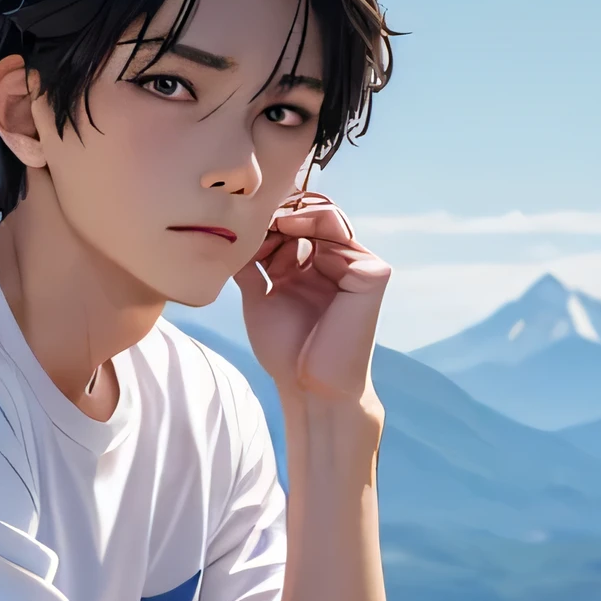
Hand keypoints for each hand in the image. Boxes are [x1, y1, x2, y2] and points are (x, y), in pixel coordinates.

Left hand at [234, 191, 390, 408]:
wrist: (310, 387)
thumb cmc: (286, 353)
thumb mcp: (259, 299)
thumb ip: (250, 266)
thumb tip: (231, 233)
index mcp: (312, 271)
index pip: (293, 229)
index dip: (266, 221)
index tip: (238, 224)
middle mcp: (334, 264)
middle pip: (308, 217)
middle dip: (276, 213)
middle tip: (249, 216)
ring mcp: (355, 265)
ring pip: (323, 216)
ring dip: (289, 214)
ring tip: (263, 223)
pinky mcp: (370, 271)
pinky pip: (337, 229)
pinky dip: (307, 222)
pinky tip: (282, 230)